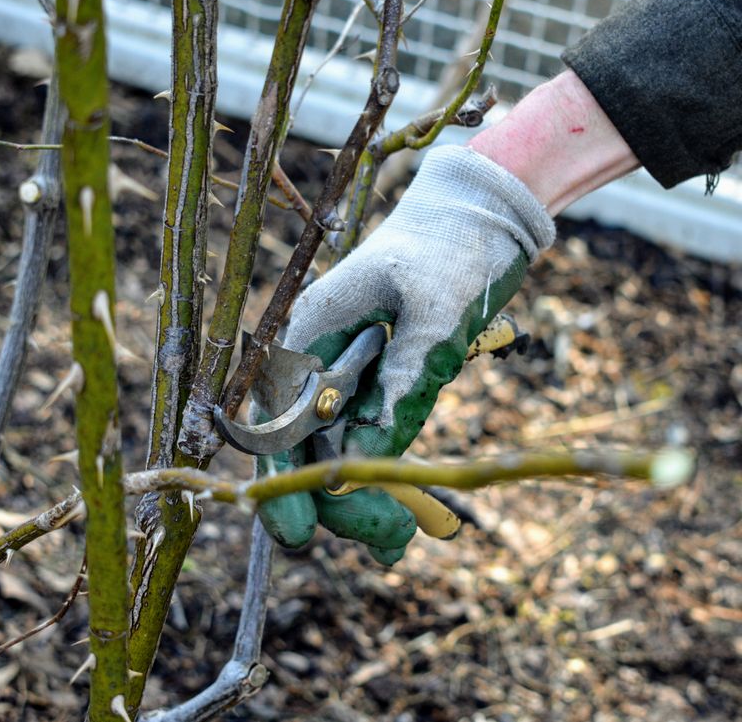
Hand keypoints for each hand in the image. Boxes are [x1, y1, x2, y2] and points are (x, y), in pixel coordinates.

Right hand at [257, 145, 554, 563]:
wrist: (480, 217)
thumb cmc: (452, 247)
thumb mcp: (436, 310)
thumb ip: (404, 381)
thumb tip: (369, 459)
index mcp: (310, 331)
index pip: (276, 418)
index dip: (281, 478)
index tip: (299, 532)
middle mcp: (320, 356)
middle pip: (309, 444)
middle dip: (339, 497)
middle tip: (389, 539)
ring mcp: (351, 370)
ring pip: (341, 447)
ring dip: (366, 494)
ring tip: (399, 537)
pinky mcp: (384, 378)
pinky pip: (375, 435)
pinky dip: (388, 472)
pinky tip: (406, 513)